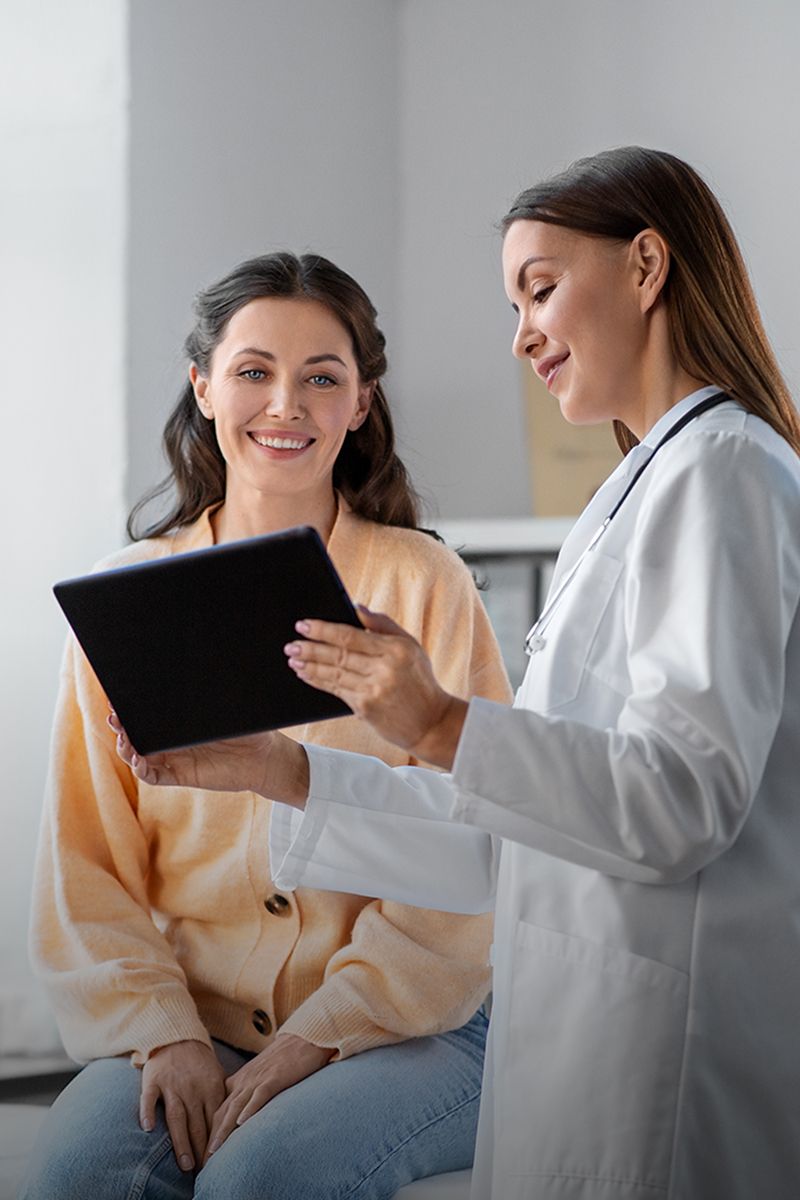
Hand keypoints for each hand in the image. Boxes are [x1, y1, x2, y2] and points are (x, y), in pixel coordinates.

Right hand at [109, 711, 308, 806]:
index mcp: (178, 722)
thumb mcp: (226, 706)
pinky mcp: (180, 776)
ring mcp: (173, 759)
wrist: (263, 756)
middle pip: (135, 734)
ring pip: (137, 755)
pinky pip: (153, 776)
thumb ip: (210, 693)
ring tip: (123, 737)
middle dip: (120, 725)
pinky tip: (137, 759)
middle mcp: (171, 740)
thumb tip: (194, 669)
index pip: (147, 714)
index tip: (117, 697)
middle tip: (114, 715)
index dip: (129, 707)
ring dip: (125, 747)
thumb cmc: (247, 727)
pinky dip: (140, 769)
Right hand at [140, 1039, 225, 1172]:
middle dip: (201, 1150)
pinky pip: (149, 1098)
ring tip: (185, 1164)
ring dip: (181, 1141)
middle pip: (197, 1124)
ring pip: (177, 1117)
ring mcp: (172, 1085)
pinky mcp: (153, 1080)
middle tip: (203, 1172)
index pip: (215, 1121)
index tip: (217, 1163)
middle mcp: (192, 1089)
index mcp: (211, 1088)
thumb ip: (223, 1099)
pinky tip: (148, 1128)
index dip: (216, 1143)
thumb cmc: (199, 1063)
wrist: (177, 1036)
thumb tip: (233, 1125)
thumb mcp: (216, 1077)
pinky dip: (148, 1111)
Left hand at [203, 1033, 332, 1162]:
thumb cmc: (285, 1059)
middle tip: (204, 1162)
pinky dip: (250, 1109)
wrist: (304, 1038)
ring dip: (224, 1129)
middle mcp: (244, 1081)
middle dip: (212, 1138)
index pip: (218, 1110)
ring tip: (215, 1150)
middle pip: (222, 1112)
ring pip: (236, 1107)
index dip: (210, 1133)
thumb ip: (250, 1093)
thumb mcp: (261, 1076)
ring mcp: (258, 1079)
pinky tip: (242, 1123)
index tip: (204, 1155)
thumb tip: (242, 1118)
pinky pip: (260, 1095)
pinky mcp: (275, 1078)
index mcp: (240, 1081)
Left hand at [284, 606, 467, 768]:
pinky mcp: (366, 708)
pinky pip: (336, 691)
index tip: (304, 624)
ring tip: (293, 659)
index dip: (323, 629)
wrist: (431, 722)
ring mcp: (373, 690)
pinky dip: (318, 682)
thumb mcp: (410, 646)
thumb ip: (383, 625)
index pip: (350, 635)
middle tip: (291, 643)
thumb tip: (356, 607)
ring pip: (333, 673)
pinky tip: (306, 675)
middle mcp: (384, 669)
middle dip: (310, 648)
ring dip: (309, 666)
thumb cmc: (420, 681)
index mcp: (395, 649)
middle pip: (338, 654)